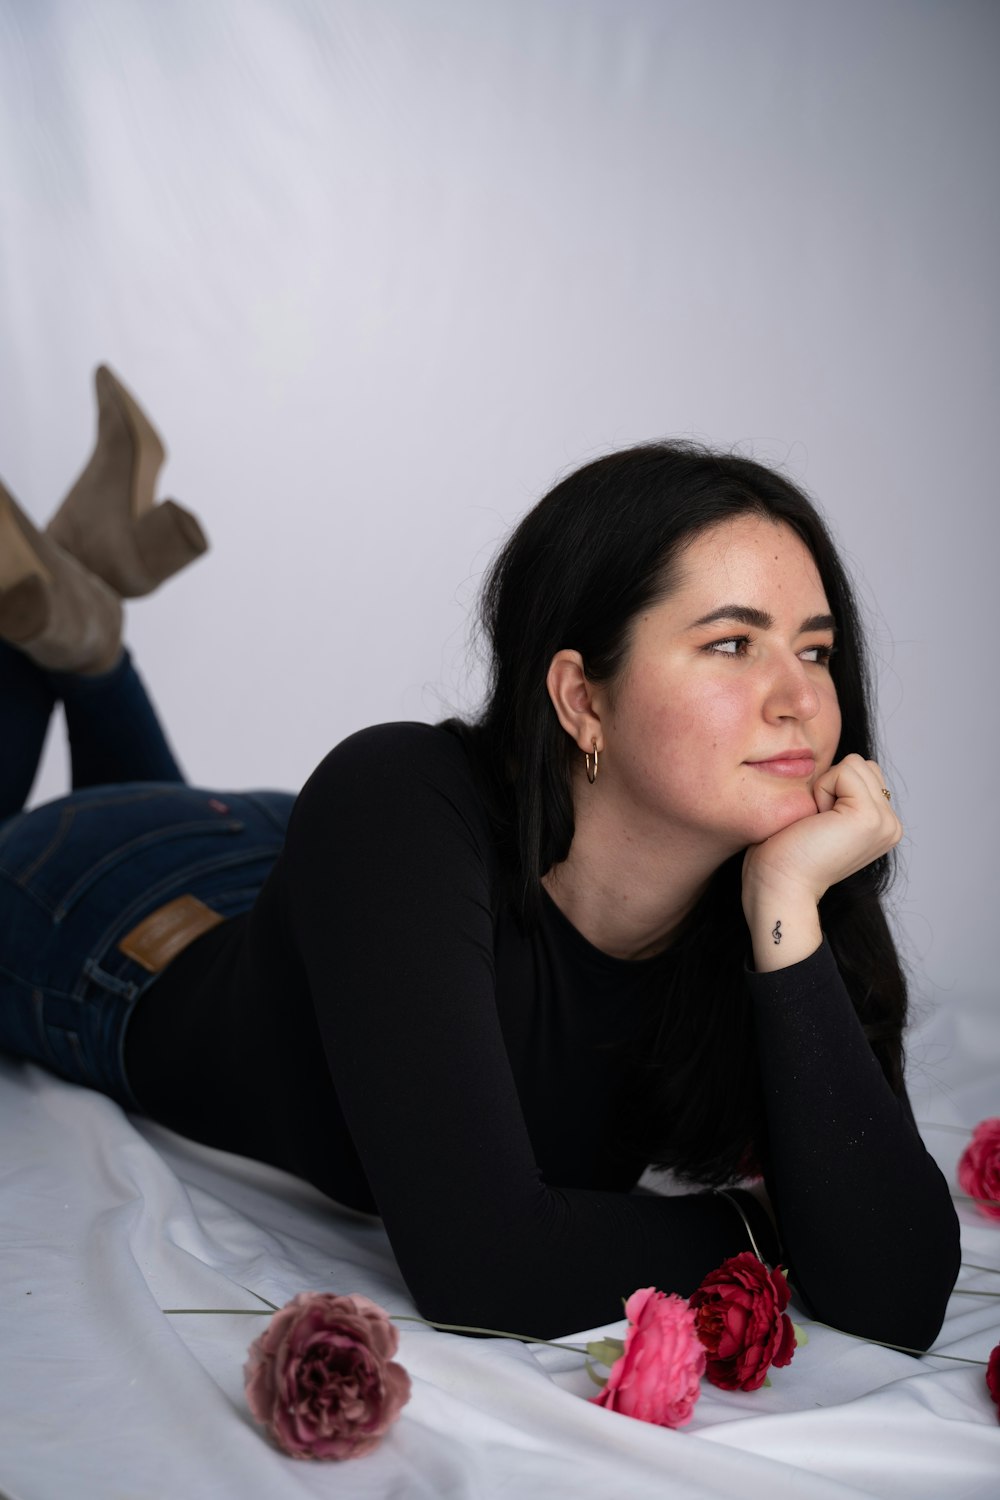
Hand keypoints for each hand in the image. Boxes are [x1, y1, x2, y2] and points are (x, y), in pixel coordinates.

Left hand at [742, 754, 901, 970]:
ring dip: (824, 787)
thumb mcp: (823, 818)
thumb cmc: (785, 856)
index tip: (817, 825)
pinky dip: (821, 789)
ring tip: (816, 824)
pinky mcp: (870, 817)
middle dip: (829, 784)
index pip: (862, 771)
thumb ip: (841, 795)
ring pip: (854, 764)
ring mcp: (885, 822)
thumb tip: (842, 766)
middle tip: (815, 824)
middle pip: (861, 764)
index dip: (829, 787)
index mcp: (882, 826)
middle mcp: (891, 825)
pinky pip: (844, 770)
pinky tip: (816, 822)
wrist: (779, 887)